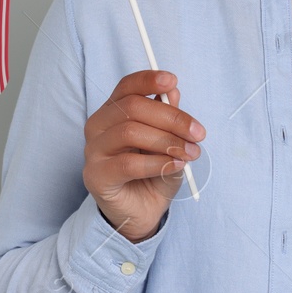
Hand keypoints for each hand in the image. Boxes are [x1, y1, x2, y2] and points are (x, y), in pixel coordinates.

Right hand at [82, 71, 203, 243]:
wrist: (142, 212)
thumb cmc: (154, 173)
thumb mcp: (168, 142)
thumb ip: (168, 118)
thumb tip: (172, 92)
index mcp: (113, 112)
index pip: (126, 87)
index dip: (148, 79)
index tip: (172, 80)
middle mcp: (98, 126)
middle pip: (131, 107)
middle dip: (171, 118)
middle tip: (198, 133)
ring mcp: (93, 151)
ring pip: (130, 132)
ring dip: (167, 142)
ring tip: (190, 154)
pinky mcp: (96, 176)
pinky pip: (128, 164)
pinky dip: (157, 163)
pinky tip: (175, 166)